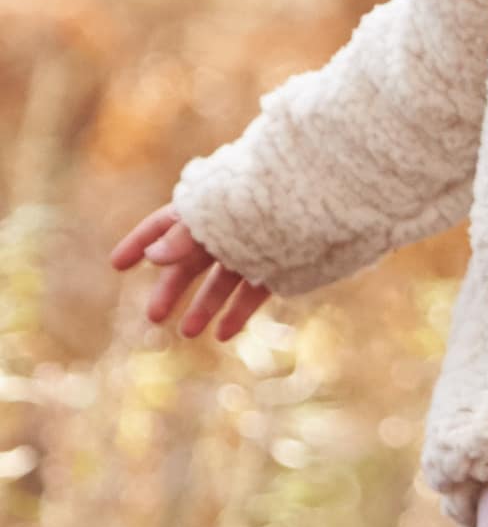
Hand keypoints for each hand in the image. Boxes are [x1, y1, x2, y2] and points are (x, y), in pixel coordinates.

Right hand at [109, 207, 272, 342]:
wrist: (332, 193)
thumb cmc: (270, 195)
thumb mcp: (223, 213)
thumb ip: (188, 236)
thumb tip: (154, 258)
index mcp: (210, 207)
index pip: (165, 224)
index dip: (140, 242)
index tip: (117, 265)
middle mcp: (229, 228)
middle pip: (190, 261)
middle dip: (171, 288)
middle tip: (153, 317)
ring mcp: (255, 246)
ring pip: (222, 280)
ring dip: (204, 306)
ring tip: (189, 333)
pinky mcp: (280, 263)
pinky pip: (254, 290)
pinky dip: (239, 311)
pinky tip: (223, 333)